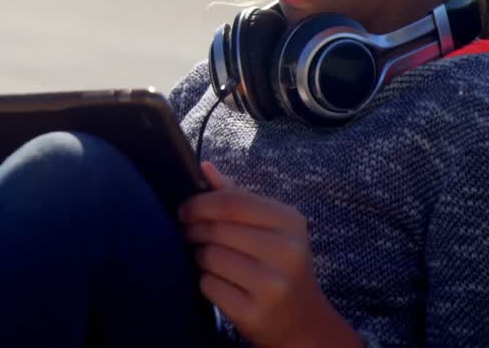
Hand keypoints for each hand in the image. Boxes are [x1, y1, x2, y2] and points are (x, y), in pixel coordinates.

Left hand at [179, 162, 361, 347]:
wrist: (303, 320)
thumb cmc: (280, 264)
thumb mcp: (271, 227)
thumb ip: (237, 197)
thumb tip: (204, 167)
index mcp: (290, 222)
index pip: (231, 202)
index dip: (199, 203)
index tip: (185, 210)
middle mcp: (286, 252)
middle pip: (216, 230)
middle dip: (194, 230)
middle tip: (189, 234)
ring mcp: (272, 285)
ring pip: (209, 257)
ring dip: (200, 257)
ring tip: (209, 259)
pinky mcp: (254, 313)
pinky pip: (209, 286)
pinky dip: (206, 282)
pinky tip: (219, 283)